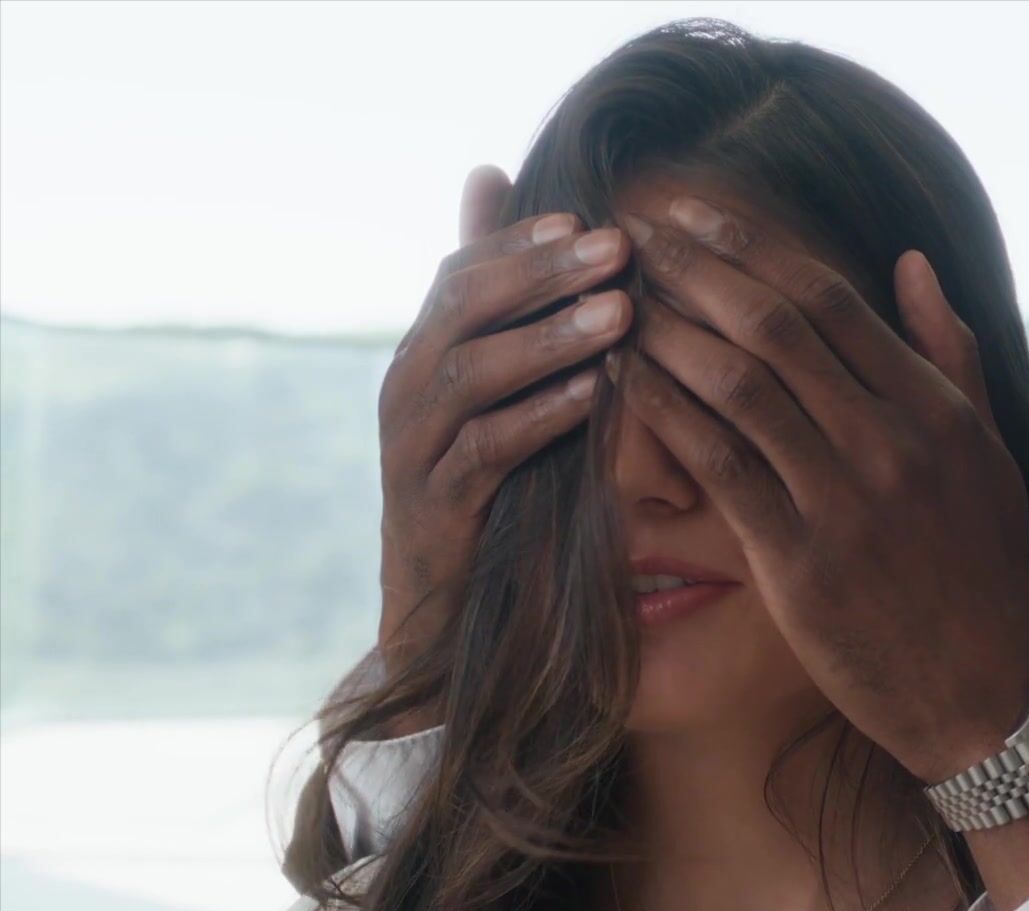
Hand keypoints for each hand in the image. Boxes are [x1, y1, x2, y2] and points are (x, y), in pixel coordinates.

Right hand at [376, 165, 633, 668]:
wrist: (446, 612)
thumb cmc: (487, 488)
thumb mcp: (501, 393)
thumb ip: (504, 303)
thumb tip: (490, 177)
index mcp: (422, 354)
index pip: (463, 272)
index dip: (521, 243)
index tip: (590, 217)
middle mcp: (406, 390)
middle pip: (463, 308)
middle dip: (542, 274)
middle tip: (616, 248)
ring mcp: (412, 449)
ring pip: (470, 374)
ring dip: (548, 339)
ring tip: (618, 314)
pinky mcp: (435, 507)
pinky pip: (484, 451)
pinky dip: (539, 417)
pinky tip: (593, 394)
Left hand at [612, 197, 1028, 782]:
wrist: (988, 690)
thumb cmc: (984, 568)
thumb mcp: (988, 449)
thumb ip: (949, 351)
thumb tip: (910, 260)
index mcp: (934, 408)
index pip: (830, 300)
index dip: (751, 248)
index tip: (693, 217)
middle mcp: (891, 442)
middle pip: (775, 327)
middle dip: (695, 271)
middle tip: (634, 236)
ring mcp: (845, 503)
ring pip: (738, 387)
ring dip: (667, 333)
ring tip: (615, 303)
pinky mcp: (800, 565)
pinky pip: (719, 468)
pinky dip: (666, 414)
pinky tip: (625, 382)